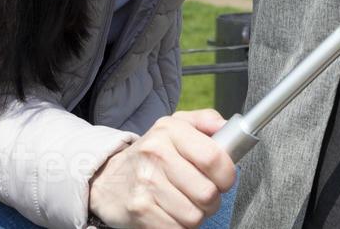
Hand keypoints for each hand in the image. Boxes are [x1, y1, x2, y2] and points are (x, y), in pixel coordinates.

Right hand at [87, 109, 236, 228]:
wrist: (108, 179)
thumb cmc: (150, 154)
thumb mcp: (174, 126)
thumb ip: (205, 121)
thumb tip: (230, 127)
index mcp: (170, 130)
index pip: (213, 157)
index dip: (227, 175)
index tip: (223, 179)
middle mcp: (156, 154)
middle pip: (208, 193)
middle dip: (212, 200)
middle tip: (202, 194)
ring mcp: (146, 183)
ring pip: (194, 216)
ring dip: (195, 215)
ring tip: (185, 204)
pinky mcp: (140, 210)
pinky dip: (178, 227)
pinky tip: (170, 213)